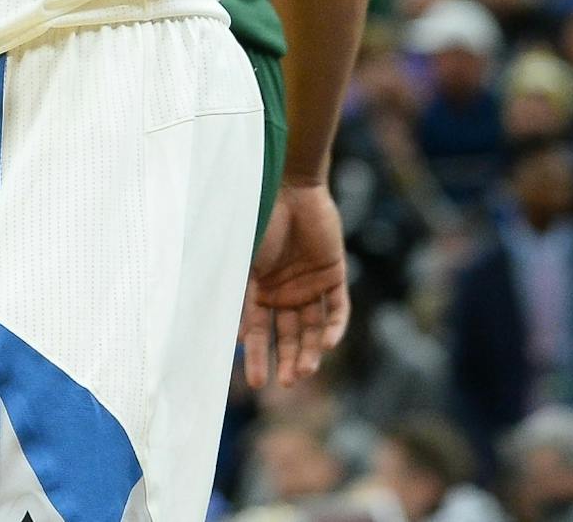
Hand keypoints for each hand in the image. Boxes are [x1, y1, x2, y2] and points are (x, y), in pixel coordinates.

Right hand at [239, 183, 349, 388]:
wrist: (288, 188)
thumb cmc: (258, 221)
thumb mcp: (241, 262)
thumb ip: (238, 295)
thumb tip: (236, 336)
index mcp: (258, 289)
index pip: (258, 332)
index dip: (257, 357)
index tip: (257, 383)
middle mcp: (285, 292)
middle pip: (289, 335)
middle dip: (288, 361)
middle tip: (288, 384)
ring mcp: (310, 284)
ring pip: (313, 328)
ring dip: (311, 351)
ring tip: (307, 371)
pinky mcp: (334, 275)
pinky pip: (337, 309)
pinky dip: (334, 328)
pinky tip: (327, 344)